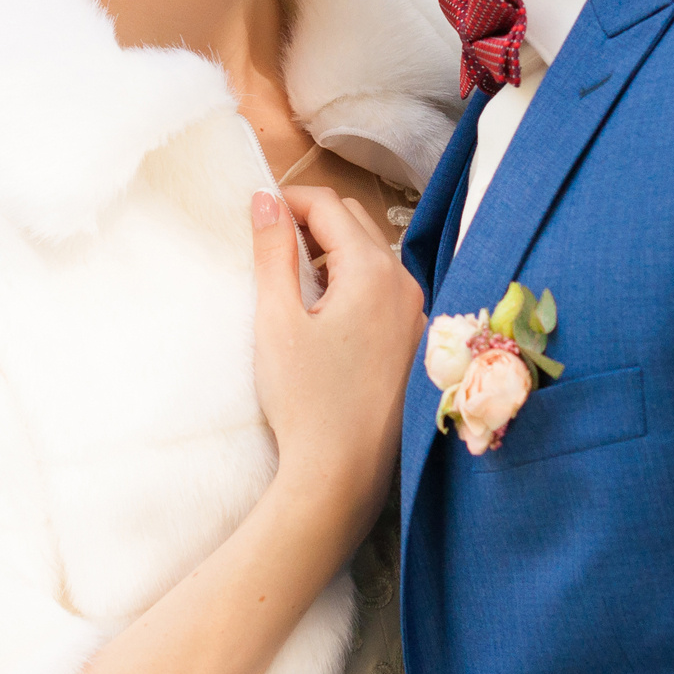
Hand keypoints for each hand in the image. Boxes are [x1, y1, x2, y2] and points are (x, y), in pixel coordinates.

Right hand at [249, 186, 424, 533]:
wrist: (340, 473)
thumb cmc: (305, 399)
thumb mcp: (277, 319)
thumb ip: (273, 251)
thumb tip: (266, 201)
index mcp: (373, 271)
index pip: (329, 205)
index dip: (289, 199)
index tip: (257, 212)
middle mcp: (405, 285)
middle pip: (356, 223)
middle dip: (312, 220)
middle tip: (270, 241)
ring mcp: (416, 316)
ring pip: (372, 257)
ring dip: (334, 252)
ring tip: (293, 279)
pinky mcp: (414, 344)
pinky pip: (384, 291)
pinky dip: (353, 283)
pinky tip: (324, 314)